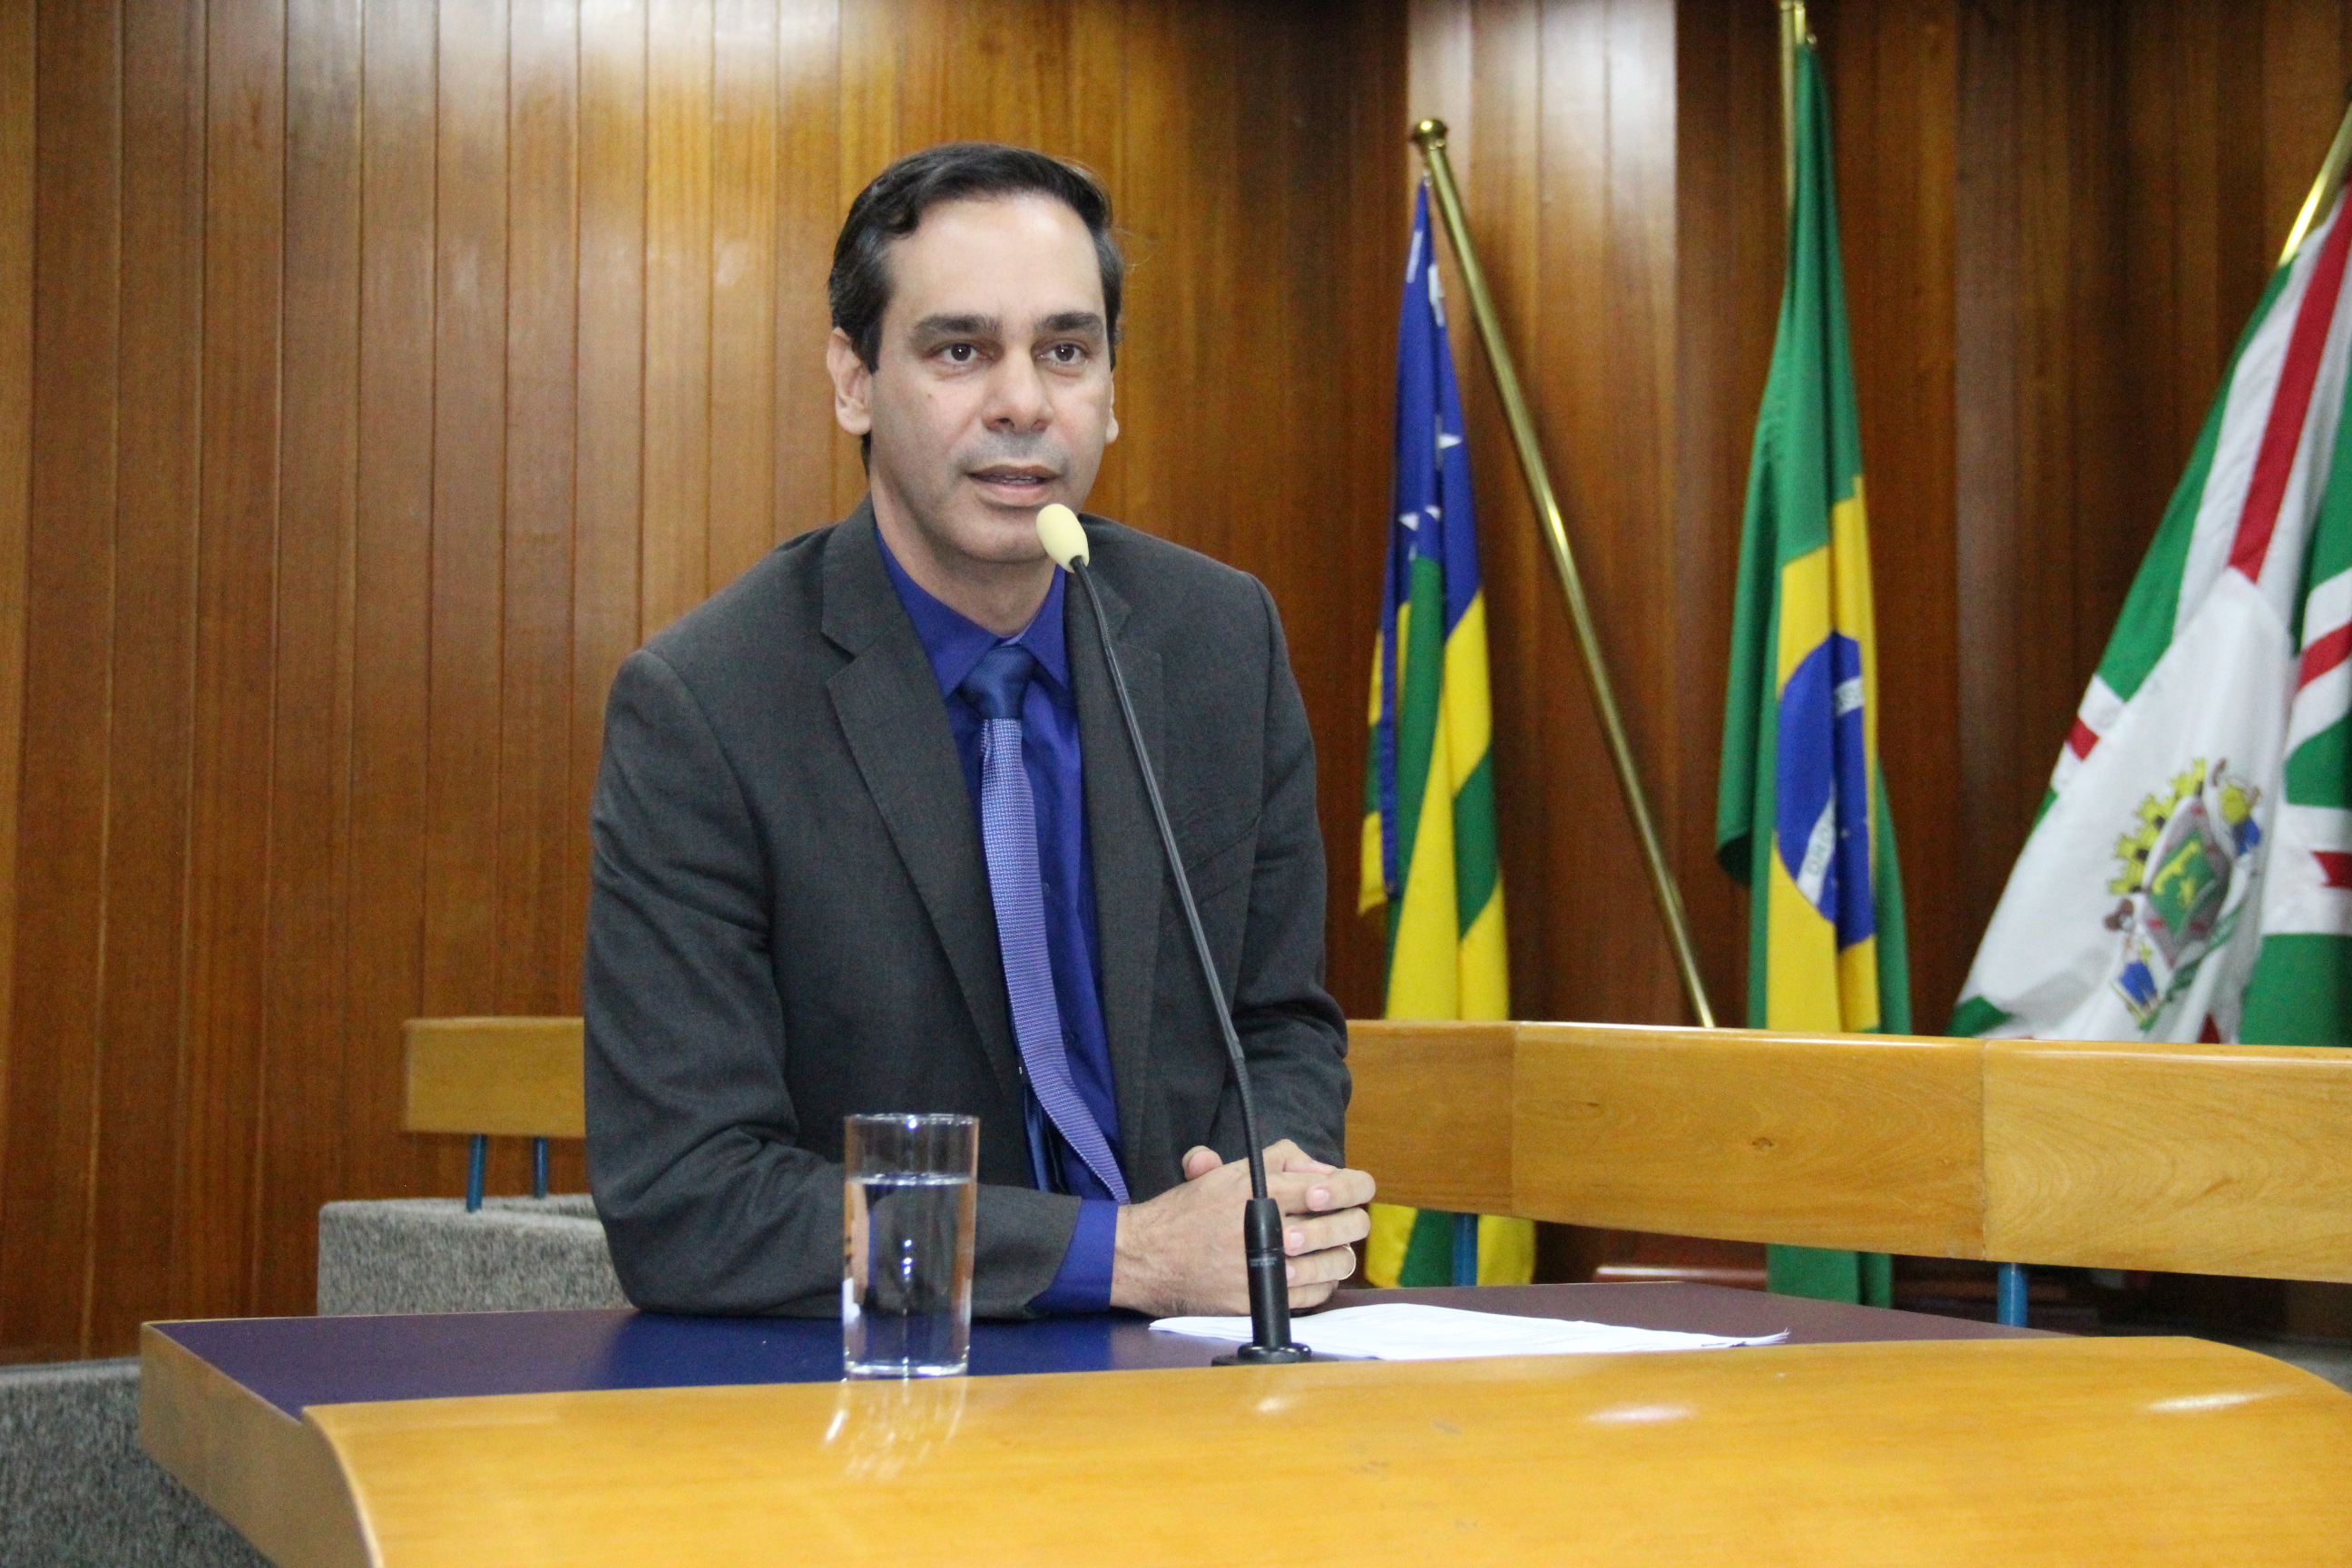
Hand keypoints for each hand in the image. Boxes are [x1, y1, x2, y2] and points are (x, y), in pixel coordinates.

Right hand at [1108, 1139, 1373, 1316]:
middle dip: (1353, 1220)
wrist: (1146, 1258)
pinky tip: (1313, 1276)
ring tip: (1330, 1250)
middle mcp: (1269, 1229)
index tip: (1355, 1189)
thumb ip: (1279, 1159)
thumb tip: (1321, 1169)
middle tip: (1346, 1220)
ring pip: (1337, 1263)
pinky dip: (1322, 1285)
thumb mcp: (1228, 1170)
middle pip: (1346, 1225)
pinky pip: (1316, 1296)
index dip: (1355, 1186)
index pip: (1334, 1186)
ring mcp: (1268, 1268)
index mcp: (1263, 1191)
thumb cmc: (1185, 1213)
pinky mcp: (1262, 1300)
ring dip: (1339, 1255)